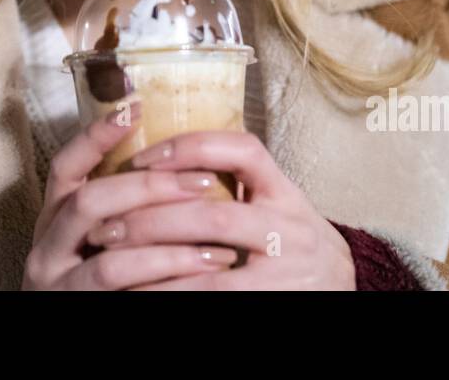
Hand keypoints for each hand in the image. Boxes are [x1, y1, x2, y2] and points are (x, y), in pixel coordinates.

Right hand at [20, 102, 243, 289]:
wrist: (75, 327)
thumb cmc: (99, 284)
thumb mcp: (97, 241)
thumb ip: (122, 208)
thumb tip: (182, 164)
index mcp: (53, 220)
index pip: (65, 167)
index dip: (95, 137)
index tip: (135, 107)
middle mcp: (47, 249)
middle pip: (89, 202)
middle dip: (148, 187)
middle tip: (202, 180)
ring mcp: (58, 285)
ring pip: (111, 257)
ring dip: (170, 246)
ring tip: (219, 243)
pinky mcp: (80, 310)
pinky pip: (123, 292)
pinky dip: (166, 279)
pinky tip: (203, 272)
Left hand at [86, 130, 356, 289]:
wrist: (341, 285)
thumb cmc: (292, 240)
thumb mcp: (277, 202)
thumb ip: (237, 182)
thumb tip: (160, 161)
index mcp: (285, 191)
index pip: (242, 151)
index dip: (189, 148)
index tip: (142, 158)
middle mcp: (290, 226)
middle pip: (213, 214)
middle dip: (151, 218)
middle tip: (107, 225)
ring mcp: (284, 270)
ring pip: (207, 262)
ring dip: (152, 261)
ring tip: (111, 259)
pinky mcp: (272, 301)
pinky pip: (213, 297)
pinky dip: (171, 292)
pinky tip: (139, 291)